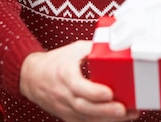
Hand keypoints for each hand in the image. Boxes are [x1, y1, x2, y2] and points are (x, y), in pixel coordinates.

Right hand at [19, 41, 138, 121]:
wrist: (32, 77)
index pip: (78, 87)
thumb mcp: (73, 50)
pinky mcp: (68, 116)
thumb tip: (115, 46)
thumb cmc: (55, 62)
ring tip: (127, 114)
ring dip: (107, 118)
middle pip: (84, 107)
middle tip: (123, 109)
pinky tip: (117, 119)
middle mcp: (63, 93)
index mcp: (64, 74)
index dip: (94, 92)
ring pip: (86, 117)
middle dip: (105, 110)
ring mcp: (65, 107)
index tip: (109, 93)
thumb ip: (93, 48)